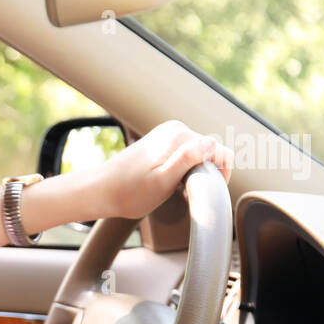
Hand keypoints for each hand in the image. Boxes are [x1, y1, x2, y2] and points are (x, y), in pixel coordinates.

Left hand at [87, 120, 232, 220]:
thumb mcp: (163, 181)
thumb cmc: (129, 192)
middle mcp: (175, 129)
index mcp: (179, 135)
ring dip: (197, 172)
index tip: (207, 192)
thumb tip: (211, 143)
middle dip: (207, 173)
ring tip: (180, 190)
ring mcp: (168, 134)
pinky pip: (186, 153)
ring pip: (200, 154)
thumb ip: (188, 160)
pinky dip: (186, 169)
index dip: (221, 174)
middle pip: (211, 151)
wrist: (102, 190)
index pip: (220, 151)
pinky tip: (174, 182)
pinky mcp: (162, 142)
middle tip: (189, 194)